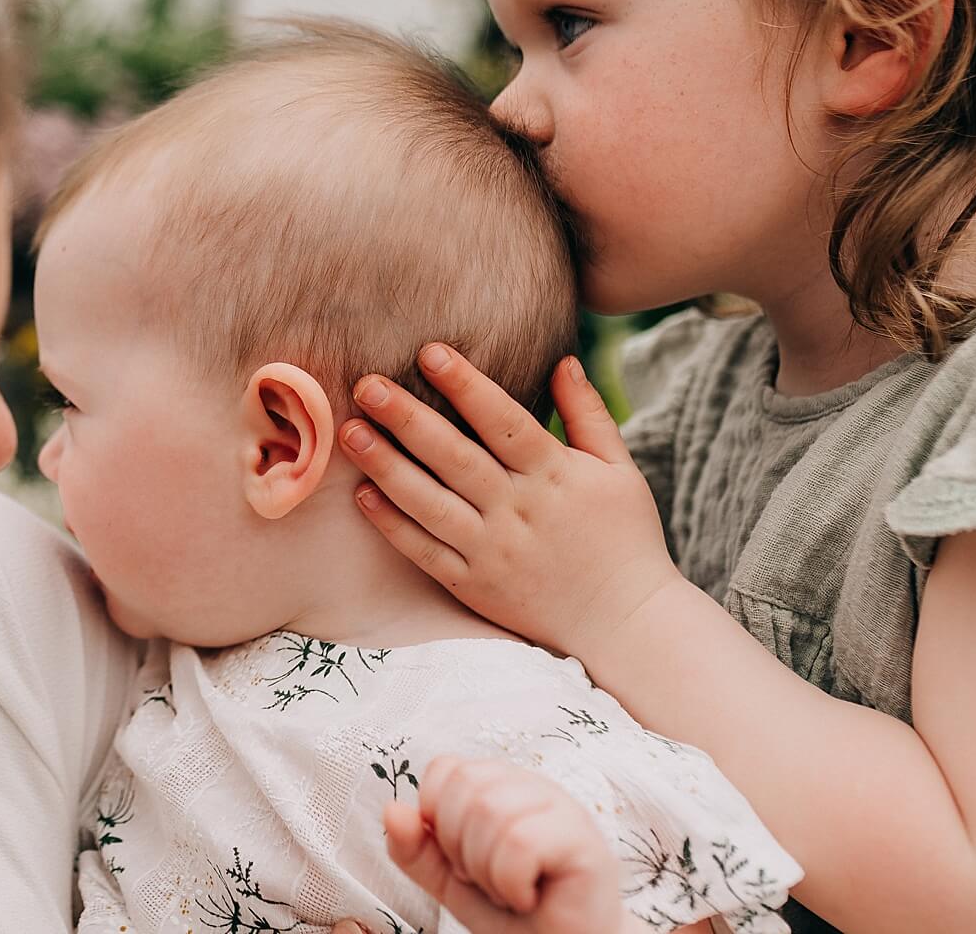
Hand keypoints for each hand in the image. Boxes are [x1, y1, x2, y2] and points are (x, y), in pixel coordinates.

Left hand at [339, 346, 679, 656]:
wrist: (626, 624)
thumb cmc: (625, 538)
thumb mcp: (618, 470)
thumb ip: (588, 413)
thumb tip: (563, 358)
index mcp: (554, 475)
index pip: (504, 422)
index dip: (466, 385)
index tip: (429, 351)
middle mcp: (518, 511)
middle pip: (454, 457)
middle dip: (407, 417)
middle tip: (366, 383)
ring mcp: (491, 551)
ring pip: (429, 503)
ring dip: (386, 465)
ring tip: (349, 431)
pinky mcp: (473, 586)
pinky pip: (425, 552)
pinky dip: (392, 525)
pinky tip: (362, 494)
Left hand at [384, 755, 629, 933]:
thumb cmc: (514, 915)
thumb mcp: (450, 882)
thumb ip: (416, 850)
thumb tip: (391, 811)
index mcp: (500, 785)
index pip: (445, 768)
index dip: (438, 819)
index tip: (461, 860)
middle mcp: (532, 786)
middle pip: (465, 785)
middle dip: (460, 848)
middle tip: (487, 880)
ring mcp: (563, 807)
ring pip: (490, 810)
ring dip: (486, 870)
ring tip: (510, 890)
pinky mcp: (584, 839)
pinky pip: (519, 842)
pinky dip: (510, 882)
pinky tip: (528, 897)